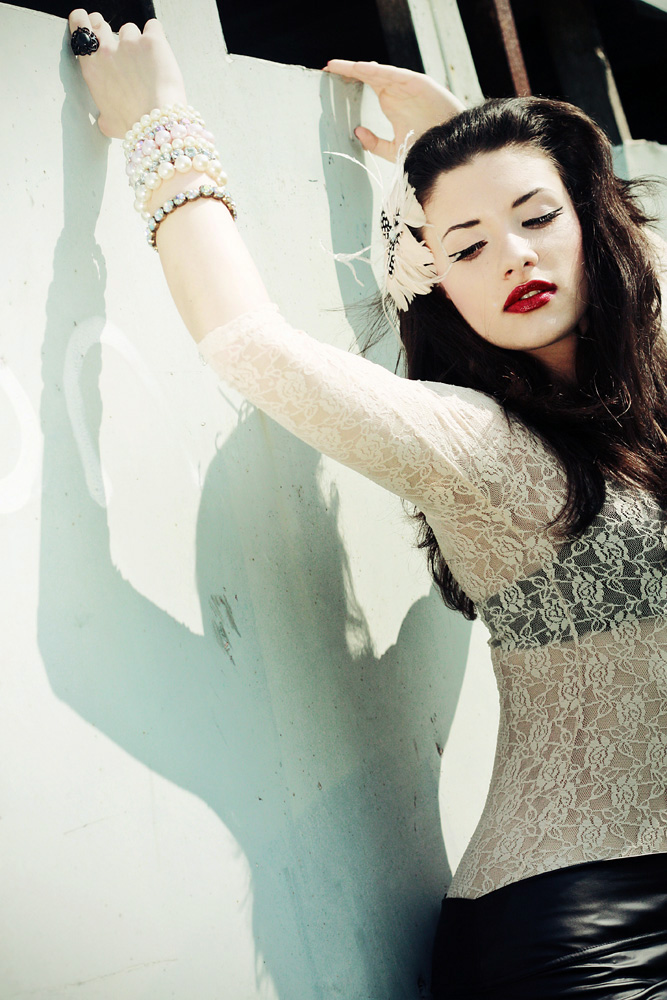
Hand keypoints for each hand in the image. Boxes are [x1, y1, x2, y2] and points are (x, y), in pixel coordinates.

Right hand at [68, 10, 187, 137]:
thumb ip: (103, 112)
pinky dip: (156, 36)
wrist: (156, 124)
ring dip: (136, 41)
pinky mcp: (152, 41)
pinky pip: (153, 27)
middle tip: (118, 42)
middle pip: (99, 22)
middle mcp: (106, 51)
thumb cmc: (132, 126)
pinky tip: (159, 53)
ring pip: (129, 30)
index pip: (79, 29)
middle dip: (105, 27)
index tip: (90, 23)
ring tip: (147, 64)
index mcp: (92, 68)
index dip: (84, 22)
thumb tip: (104, 118)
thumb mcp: (107, 122)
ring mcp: (129, 43)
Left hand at [323, 60, 464, 161]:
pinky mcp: (418, 83)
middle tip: (328, 67)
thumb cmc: (426, 145)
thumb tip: (356, 132)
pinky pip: (395, 74)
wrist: (451, 145)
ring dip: (358, 68)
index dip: (349, 79)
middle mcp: (396, 90)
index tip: (329, 78)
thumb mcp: (395, 149)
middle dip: (348, 70)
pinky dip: (379, 71)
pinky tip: (362, 69)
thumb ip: (375, 143)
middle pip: (368, 74)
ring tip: (338, 66)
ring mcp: (406, 85)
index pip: (366, 84)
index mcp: (390, 101)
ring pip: (378, 71)